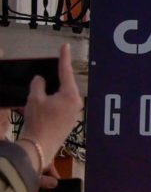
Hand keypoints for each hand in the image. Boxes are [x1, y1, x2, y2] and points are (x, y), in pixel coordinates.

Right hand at [18, 44, 81, 173]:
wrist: (40, 145)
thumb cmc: (38, 122)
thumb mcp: (34, 98)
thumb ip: (38, 84)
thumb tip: (40, 79)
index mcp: (70, 95)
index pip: (65, 71)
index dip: (63, 57)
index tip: (65, 46)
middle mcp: (76, 103)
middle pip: (64, 84)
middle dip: (54, 80)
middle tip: (44, 84)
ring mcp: (74, 112)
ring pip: (61, 96)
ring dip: (50, 95)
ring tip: (39, 104)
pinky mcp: (69, 120)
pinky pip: (60, 106)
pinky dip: (51, 103)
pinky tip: (42, 109)